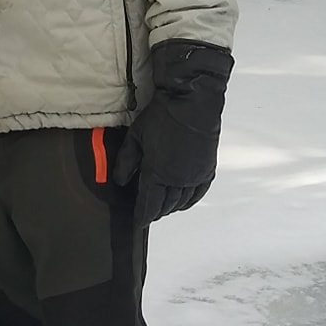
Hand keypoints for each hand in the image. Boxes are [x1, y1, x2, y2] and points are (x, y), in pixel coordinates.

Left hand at [113, 40, 232, 223]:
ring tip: (162, 206)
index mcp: (157, 174)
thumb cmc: (162, 116)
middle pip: (165, 206)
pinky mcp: (207, 170)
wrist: (192, 102)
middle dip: (155, 211)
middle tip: (147, 211)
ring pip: (181, 203)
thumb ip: (125, 162)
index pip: (148, 205)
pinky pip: (197, 194)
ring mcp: (194, 177)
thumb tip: (119, 181)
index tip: (137, 222)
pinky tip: (183, 201)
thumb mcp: (135, 137)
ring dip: (171, 207)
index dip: (142, 216)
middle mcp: (178, 181)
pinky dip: (188, 201)